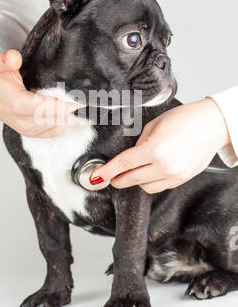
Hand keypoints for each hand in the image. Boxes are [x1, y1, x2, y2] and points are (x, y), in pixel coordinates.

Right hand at [0, 50, 83, 137]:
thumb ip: (7, 59)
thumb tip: (13, 57)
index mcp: (17, 104)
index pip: (48, 108)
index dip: (67, 104)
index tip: (82, 99)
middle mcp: (22, 120)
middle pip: (55, 119)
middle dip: (72, 109)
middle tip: (88, 98)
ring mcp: (25, 128)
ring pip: (55, 126)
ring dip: (68, 116)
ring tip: (81, 104)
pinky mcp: (29, 131)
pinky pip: (51, 132)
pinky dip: (62, 123)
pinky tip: (70, 113)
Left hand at [90, 98, 230, 192]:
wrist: (211, 125)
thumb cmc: (185, 119)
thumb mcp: (154, 125)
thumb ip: (139, 142)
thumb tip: (128, 155)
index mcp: (154, 149)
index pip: (123, 164)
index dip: (107, 171)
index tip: (96, 176)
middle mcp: (164, 166)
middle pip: (132, 179)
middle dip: (117, 179)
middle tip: (109, 176)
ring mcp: (174, 175)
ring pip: (145, 187)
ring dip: (135, 180)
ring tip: (132, 171)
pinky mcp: (182, 179)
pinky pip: (159, 187)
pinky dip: (150, 182)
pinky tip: (148, 173)